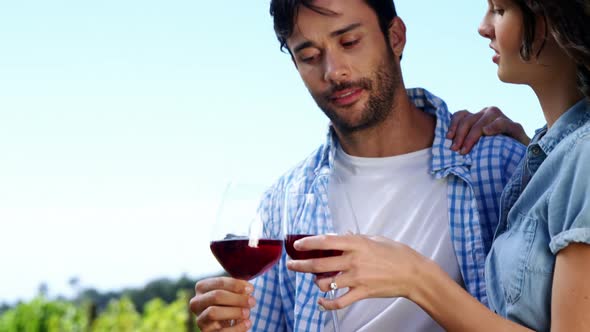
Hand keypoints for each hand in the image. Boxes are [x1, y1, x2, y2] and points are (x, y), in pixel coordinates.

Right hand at [189, 277, 254, 331]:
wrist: (222, 323)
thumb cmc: (228, 303)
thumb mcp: (231, 292)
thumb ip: (238, 288)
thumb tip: (248, 289)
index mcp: (202, 288)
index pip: (219, 283)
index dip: (236, 285)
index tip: (250, 289)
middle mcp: (196, 303)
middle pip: (216, 296)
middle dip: (237, 298)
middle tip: (252, 301)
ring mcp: (200, 319)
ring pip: (213, 312)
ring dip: (234, 312)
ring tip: (247, 313)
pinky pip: (221, 331)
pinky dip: (237, 327)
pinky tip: (247, 323)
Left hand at [286, 234, 427, 309]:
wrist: (413, 274)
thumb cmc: (396, 253)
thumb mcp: (375, 239)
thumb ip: (356, 237)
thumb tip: (341, 234)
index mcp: (357, 244)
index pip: (326, 241)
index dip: (309, 243)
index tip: (297, 244)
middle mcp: (353, 261)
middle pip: (319, 264)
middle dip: (300, 265)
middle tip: (291, 265)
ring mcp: (357, 278)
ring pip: (325, 283)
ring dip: (316, 283)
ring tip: (315, 280)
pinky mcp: (361, 293)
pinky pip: (339, 302)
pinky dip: (327, 304)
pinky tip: (321, 301)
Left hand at [447, 107, 529, 153]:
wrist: (519, 157)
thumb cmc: (494, 152)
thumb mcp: (475, 145)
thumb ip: (464, 140)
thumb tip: (448, 143)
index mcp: (478, 116)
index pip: (461, 115)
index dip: (453, 125)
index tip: (448, 138)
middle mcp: (488, 113)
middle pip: (469, 119)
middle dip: (460, 135)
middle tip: (456, 150)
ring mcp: (502, 118)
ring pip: (482, 121)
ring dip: (472, 135)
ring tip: (466, 150)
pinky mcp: (515, 127)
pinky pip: (502, 123)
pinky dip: (493, 127)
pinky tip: (487, 133)